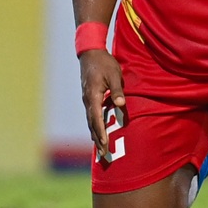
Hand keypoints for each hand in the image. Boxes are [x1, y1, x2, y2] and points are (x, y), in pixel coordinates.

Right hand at [78, 48, 125, 163]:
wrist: (90, 53)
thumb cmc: (104, 63)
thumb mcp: (114, 75)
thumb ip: (117, 90)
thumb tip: (121, 104)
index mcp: (93, 96)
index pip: (97, 119)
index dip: (100, 133)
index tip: (104, 145)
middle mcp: (88, 101)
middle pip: (92, 124)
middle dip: (97, 139)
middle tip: (103, 154)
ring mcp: (87, 100)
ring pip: (90, 121)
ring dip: (95, 135)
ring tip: (100, 149)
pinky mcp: (89, 98)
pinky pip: (91, 116)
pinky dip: (94, 126)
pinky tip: (97, 133)